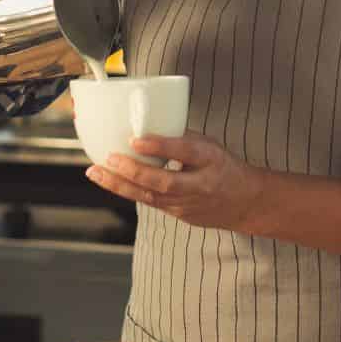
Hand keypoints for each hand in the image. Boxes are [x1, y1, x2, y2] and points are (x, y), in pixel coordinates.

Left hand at [85, 132, 266, 232]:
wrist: (245, 202)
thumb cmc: (225, 168)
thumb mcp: (210, 145)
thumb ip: (181, 138)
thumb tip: (147, 126)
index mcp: (211, 160)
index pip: (185, 152)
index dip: (159, 146)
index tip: (135, 139)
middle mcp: (200, 185)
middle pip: (163, 181)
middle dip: (132, 171)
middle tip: (109, 158)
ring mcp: (188, 204)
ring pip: (149, 196)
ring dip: (119, 184)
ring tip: (95, 172)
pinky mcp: (178, 214)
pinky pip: (150, 201)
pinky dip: (128, 190)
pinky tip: (109, 181)